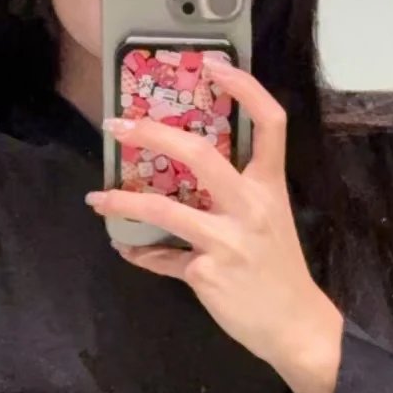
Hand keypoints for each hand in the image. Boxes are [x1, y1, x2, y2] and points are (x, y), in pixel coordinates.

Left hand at [84, 56, 343, 392]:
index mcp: (269, 187)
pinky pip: (165, 260)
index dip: (245, 87)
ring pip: (165, 210)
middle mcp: (249, 207)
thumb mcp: (270, 222)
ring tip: (97, 199)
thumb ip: (237, 197)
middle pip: (199, 154)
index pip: (270, 122)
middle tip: (119, 127)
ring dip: (124, 203)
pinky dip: (143, 255)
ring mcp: (227, 241)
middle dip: (153, 134)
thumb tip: (186, 182)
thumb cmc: (279, 273)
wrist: (295, 326)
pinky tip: (129, 250)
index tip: (214, 66)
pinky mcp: (207, 273)